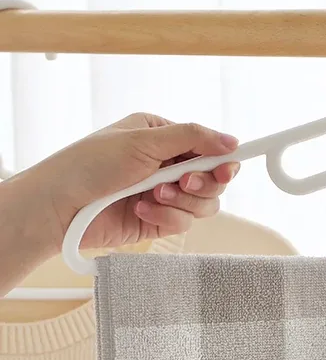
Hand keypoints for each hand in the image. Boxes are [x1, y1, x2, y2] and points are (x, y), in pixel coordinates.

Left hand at [31, 113, 240, 251]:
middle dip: (201, 183)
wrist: (59, 206)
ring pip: (204, 204)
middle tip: (184, 182)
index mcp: (163, 137)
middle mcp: (167, 165)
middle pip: (213, 179)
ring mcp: (164, 194)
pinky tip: (140, 210)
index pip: (208, 147)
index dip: (222, 160)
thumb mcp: (144, 140)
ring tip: (153, 195)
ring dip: (181, 201)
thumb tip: (232, 141)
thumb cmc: (90, 164)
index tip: (226, 168)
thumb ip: (193, 138)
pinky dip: (165, 217)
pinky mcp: (159, 221)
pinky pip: (183, 222)